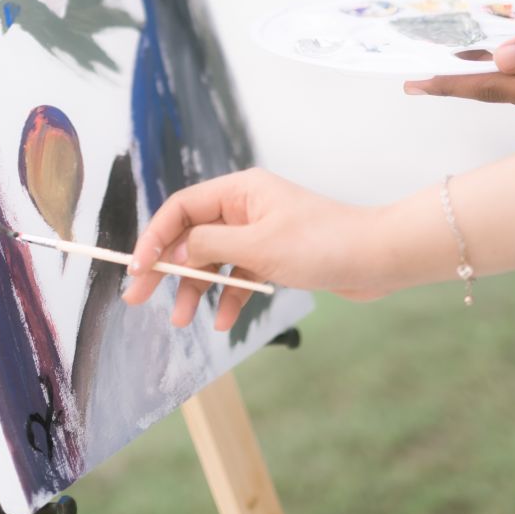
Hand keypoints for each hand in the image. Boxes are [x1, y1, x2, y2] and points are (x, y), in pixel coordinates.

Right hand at [120, 169, 391, 330]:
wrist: (378, 259)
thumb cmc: (322, 244)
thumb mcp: (259, 247)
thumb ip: (211, 246)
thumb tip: (175, 250)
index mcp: (239, 191)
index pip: (182, 209)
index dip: (154, 237)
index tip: (136, 269)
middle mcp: (246, 207)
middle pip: (192, 236)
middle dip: (167, 267)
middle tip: (139, 297)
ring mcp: (260, 233)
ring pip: (214, 260)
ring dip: (196, 289)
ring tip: (180, 320)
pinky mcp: (276, 256)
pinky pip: (240, 275)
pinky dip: (230, 296)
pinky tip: (224, 323)